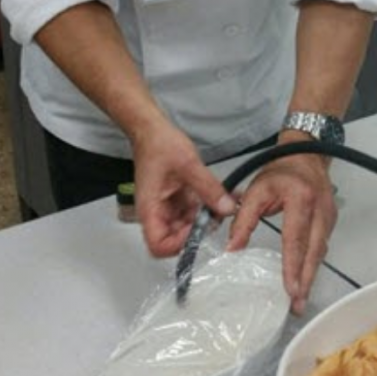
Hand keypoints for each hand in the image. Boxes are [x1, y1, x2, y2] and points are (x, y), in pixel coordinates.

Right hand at [132, 118, 235, 257]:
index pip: (158, 245)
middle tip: (216, 216)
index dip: (179, 244)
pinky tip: (221, 197)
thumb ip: (208, 188)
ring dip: (205, 218)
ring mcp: (166, 206)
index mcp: (150, 208)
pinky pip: (191, 210)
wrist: (152, 129)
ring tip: (223, 204)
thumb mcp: (188, 164)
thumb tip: (226, 208)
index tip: (198, 230)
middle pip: (174, 238)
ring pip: (186, 225)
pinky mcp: (176, 198)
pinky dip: (205, 207)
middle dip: (197, 230)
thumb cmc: (159, 144)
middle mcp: (156, 212)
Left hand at [225, 153, 337, 314]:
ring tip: (299, 299)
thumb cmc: (279, 170)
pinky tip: (305, 277)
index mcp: (301, 198)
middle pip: (313, 251)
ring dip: (310, 275)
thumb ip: (243, 218)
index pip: (295, 238)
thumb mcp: (257, 189)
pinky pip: (322, 245)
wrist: (305, 153)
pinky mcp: (331, 220)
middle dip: (305, 280)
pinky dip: (314, 263)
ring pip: (320, 251)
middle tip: (297, 305)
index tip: (290, 288)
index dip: (293, 265)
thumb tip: (231, 249)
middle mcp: (320, 209)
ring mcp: (329, 215)